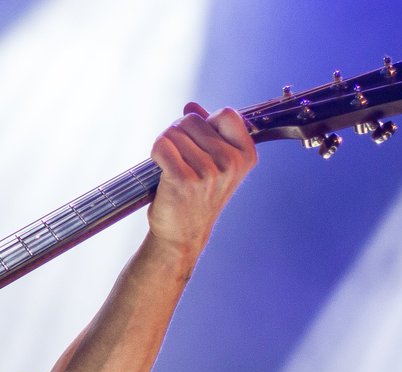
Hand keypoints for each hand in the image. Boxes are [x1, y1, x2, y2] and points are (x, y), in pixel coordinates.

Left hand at [147, 103, 256, 270]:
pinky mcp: (183, 180)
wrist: (182, 235)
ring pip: (174, 132)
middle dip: (179, 132)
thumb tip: (191, 106)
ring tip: (170, 165)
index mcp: (245, 156)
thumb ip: (206, 132)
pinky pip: (162, 146)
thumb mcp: (213, 164)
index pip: (226, 114)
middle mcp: (230, 164)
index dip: (206, 121)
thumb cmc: (196, 197)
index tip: (199, 139)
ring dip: (166, 144)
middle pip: (194, 120)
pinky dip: (155, 153)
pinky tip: (160, 167)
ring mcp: (208, 173)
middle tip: (177, 155)